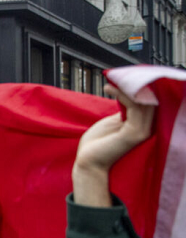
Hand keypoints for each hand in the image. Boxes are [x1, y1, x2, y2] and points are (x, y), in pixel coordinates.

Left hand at [72, 84, 154, 206]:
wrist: (88, 162)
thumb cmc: (97, 144)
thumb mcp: (113, 122)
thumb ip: (125, 110)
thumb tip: (130, 94)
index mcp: (142, 125)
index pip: (149, 101)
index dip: (141, 86)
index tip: (126, 75)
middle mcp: (147, 128)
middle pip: (150, 98)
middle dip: (134, 84)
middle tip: (118, 75)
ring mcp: (142, 131)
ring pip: (143, 101)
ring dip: (126, 87)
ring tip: (111, 82)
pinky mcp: (134, 133)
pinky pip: (134, 107)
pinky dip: (122, 94)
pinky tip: (109, 89)